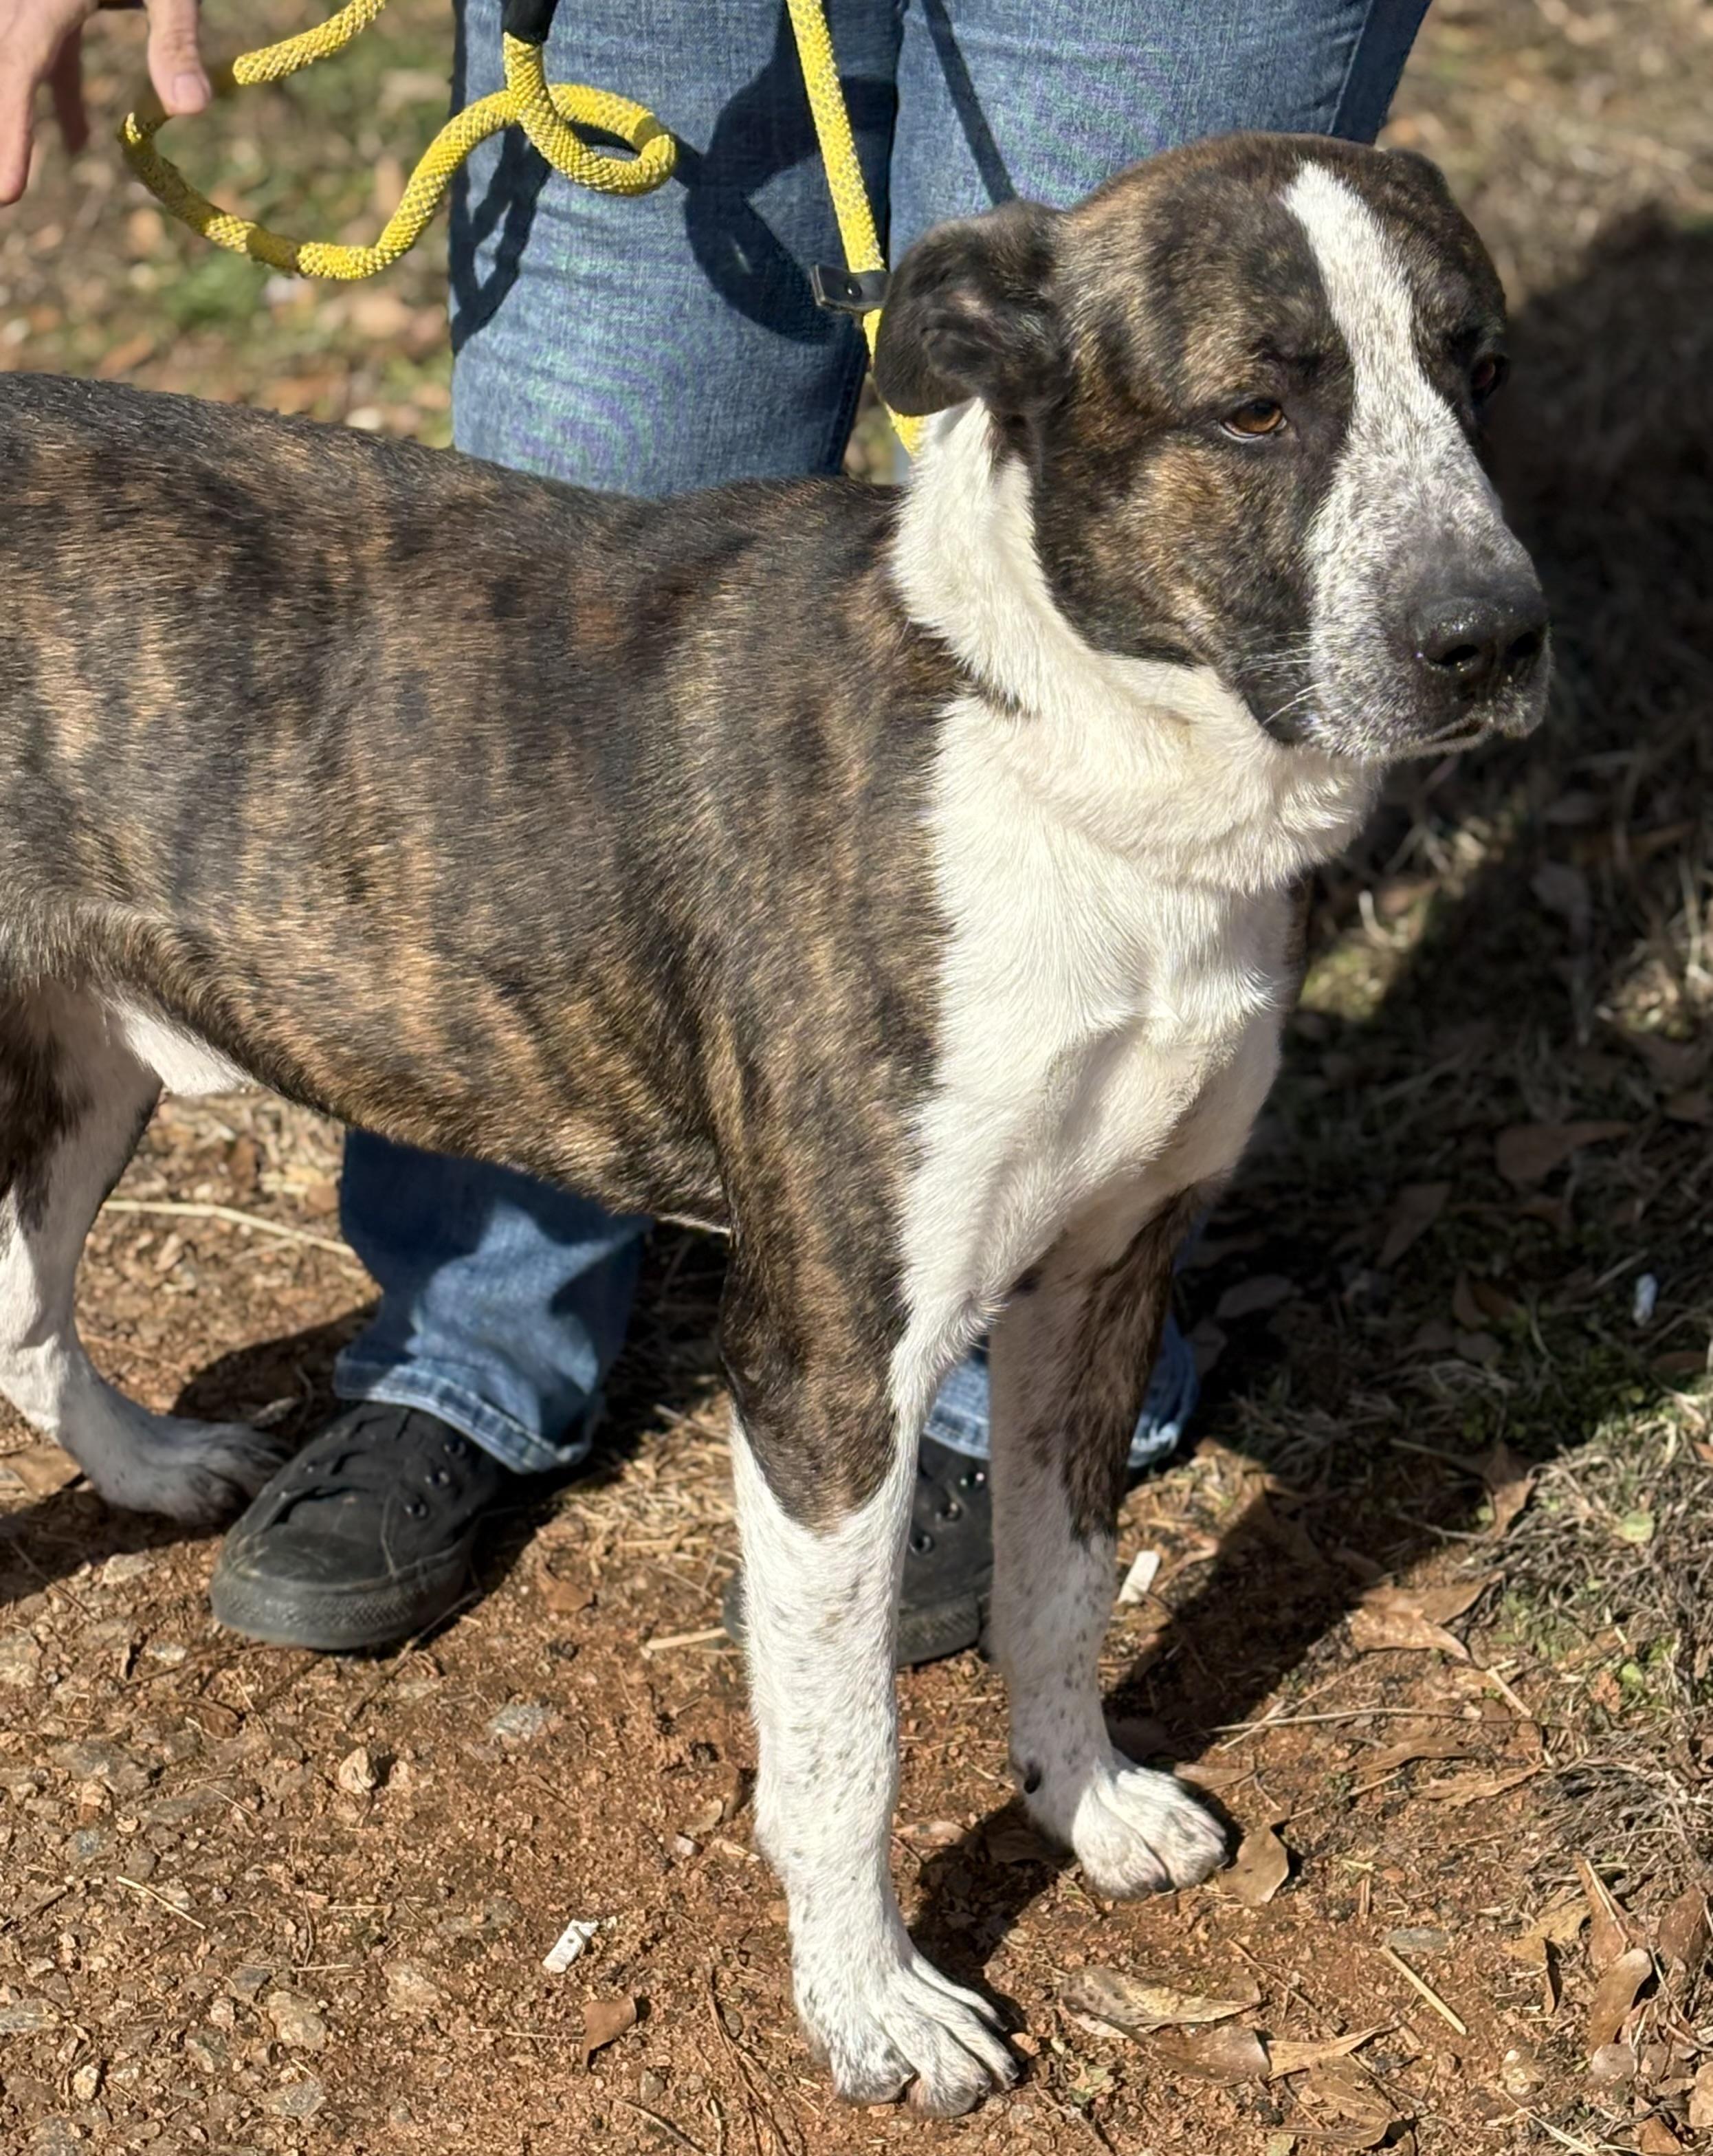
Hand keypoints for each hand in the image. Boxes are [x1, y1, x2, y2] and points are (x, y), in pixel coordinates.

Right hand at [0, 0, 209, 204]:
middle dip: (2, 136)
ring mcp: (32, 3)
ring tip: (16, 186)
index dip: (12, 129)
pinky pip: (45, 58)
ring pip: (14, 67)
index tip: (9, 191)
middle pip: (4, 73)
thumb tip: (191, 107)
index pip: (21, 68)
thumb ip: (176, 41)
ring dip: (17, 120)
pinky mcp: (48, 5)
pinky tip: (78, 146)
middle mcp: (26, 0)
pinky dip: (61, 97)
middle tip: (3, 200)